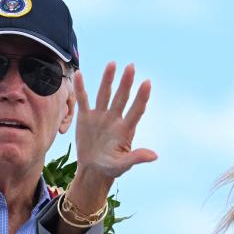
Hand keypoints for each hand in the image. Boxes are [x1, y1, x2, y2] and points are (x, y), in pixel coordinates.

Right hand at [73, 62, 156, 182]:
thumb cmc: (111, 169)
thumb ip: (136, 158)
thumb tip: (155, 156)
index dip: (142, 97)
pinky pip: (83, 100)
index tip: (147, 83)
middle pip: (122, 97)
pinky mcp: (86, 117)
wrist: (93, 169)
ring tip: (112, 64)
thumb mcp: (123, 165)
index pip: (136, 110)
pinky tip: (79, 75)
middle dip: (126, 82)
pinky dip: (81, 88)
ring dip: (108, 79)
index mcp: (125, 130)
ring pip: (105, 94)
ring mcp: (100, 116)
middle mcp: (114, 119)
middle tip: (131, 66)